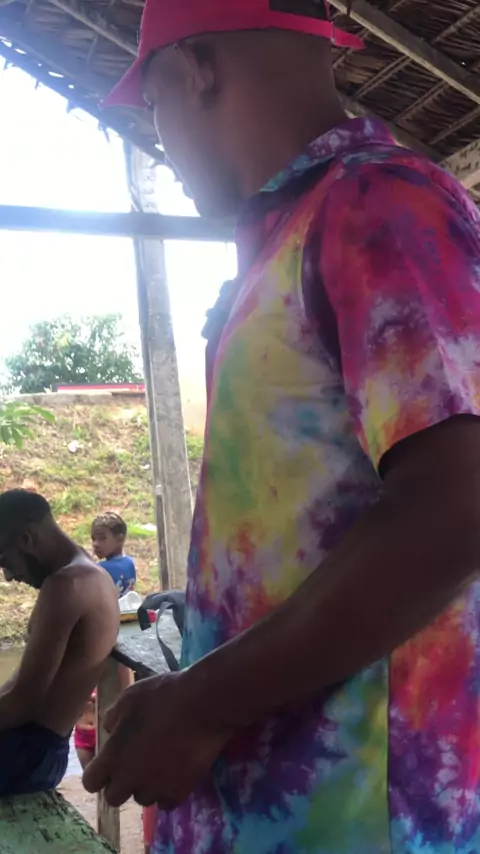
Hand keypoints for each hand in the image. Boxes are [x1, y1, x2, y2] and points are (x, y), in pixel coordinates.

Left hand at [82, 671, 232, 808]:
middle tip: (134, 763)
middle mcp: (130, 779)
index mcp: (113, 756)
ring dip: (145, 786)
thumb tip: (109, 730)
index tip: (107, 761)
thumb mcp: (129, 697)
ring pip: (142, 799)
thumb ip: (113, 717)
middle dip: (120, 782)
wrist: (203, 705)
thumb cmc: (163, 696)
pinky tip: (173, 772)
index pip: (90, 782)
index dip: (98, 772)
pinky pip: (166, 802)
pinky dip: (166, 791)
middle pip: (114, 797)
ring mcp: (156, 788)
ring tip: (157, 764)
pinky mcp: (180, 791)